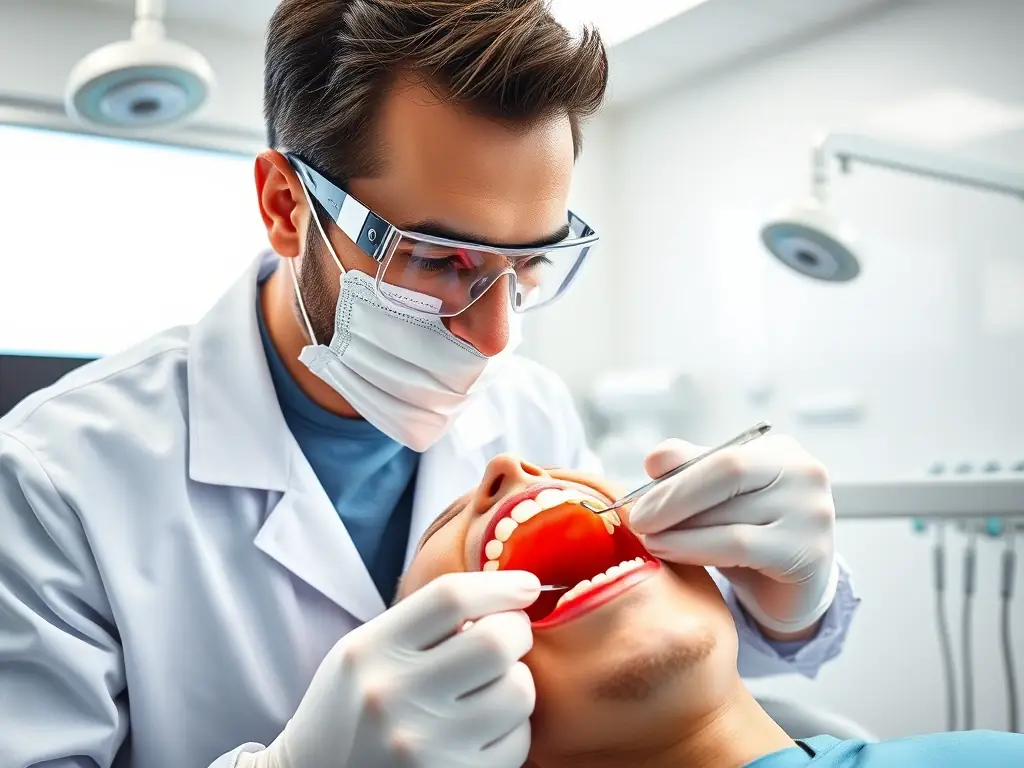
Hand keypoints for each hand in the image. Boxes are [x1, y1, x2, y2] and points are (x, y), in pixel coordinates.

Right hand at [254, 570, 540, 767]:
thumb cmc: (351, 709)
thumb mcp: (364, 652)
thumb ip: (419, 623)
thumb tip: (502, 598)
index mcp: (370, 651)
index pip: (451, 597)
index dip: (501, 585)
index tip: (527, 584)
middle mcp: (394, 696)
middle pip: (497, 641)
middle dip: (517, 631)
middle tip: (510, 636)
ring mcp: (424, 744)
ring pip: (517, 691)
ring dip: (516, 681)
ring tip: (491, 686)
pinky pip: (517, 741)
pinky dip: (511, 728)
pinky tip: (484, 727)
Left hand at [628, 435, 838, 634]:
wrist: (790, 591)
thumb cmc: (747, 537)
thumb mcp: (717, 501)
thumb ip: (689, 472)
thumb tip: (654, 460)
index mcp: (780, 452)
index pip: (722, 453)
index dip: (676, 472)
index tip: (639, 495)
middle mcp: (804, 473)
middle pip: (728, 472)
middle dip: (673, 497)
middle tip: (638, 520)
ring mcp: (811, 512)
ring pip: (728, 515)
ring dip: (678, 529)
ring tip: (649, 539)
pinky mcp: (807, 552)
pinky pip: (737, 545)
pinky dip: (693, 547)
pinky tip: (667, 552)